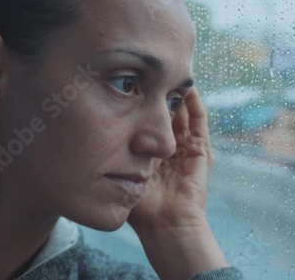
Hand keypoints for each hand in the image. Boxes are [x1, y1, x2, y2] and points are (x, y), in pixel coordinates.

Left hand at [127, 88, 226, 279]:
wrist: (167, 223)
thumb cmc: (142, 204)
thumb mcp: (123, 173)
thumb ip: (116, 155)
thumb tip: (94, 132)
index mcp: (151, 153)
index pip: (146, 120)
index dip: (141, 103)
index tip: (131, 84)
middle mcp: (168, 148)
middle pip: (166, 113)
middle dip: (160, 93)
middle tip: (151, 72)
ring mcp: (186, 148)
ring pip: (183, 113)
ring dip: (178, 94)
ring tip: (171, 72)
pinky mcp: (201, 150)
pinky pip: (199, 121)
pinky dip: (196, 103)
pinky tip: (189, 87)